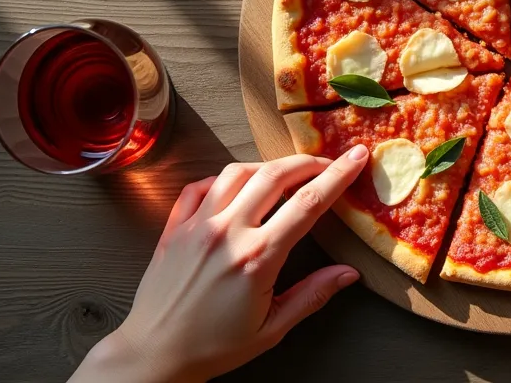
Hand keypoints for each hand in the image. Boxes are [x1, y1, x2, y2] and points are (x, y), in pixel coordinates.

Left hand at [70, 146, 368, 382]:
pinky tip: (235, 187)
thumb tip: (349, 274)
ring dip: (267, 166)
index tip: (356, 157)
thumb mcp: (272, 329)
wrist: (155, 353)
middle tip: (327, 161)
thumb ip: (312, 295)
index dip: (337, 175)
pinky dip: (222, 179)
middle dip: (308, 161)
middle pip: (275, 175)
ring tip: (285, 173)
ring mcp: (198, 226)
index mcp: (257, 258)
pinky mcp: (175, 228)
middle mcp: (227, 233)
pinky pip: (199, 186)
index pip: (308, 203)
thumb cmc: (213, 346)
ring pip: (237, 172)